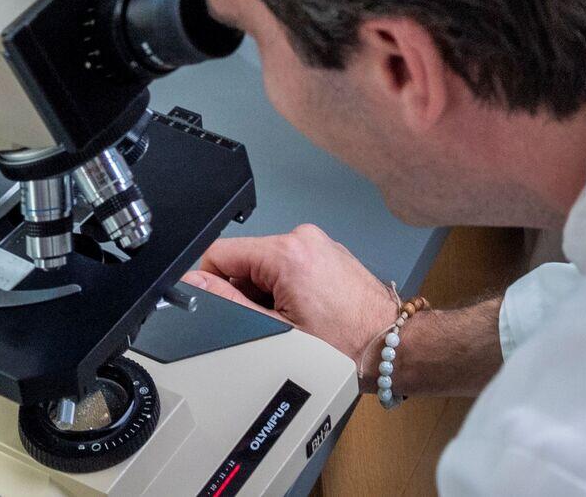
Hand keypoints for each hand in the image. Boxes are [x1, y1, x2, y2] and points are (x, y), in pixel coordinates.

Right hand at [182, 224, 397, 378]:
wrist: (391, 348)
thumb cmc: (346, 346)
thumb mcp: (276, 330)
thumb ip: (229, 303)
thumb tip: (194, 283)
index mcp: (288, 252)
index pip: (221, 252)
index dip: (211, 282)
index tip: (219, 306)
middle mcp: (304, 238)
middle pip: (245, 260)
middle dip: (245, 293)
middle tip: (270, 324)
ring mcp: (319, 244)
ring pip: (267, 266)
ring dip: (267, 294)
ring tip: (294, 322)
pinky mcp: (328, 254)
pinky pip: (290, 266)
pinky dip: (287, 290)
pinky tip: (306, 314)